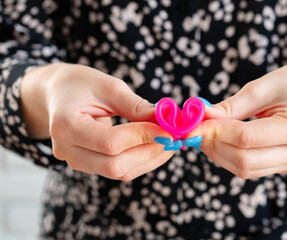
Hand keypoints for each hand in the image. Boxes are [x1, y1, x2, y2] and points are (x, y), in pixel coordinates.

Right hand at [21, 63, 173, 179]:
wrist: (57, 94)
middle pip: (114, 165)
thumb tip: (165, 120)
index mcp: (66, 125)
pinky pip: (118, 170)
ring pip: (119, 172)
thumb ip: (136, 106)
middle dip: (149, 152)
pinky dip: (140, 161)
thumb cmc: (81, 84)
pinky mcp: (87, 165)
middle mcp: (67, 149)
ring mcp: (75, 161)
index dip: (143, 137)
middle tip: (174, 139)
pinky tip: (155, 147)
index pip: (110, 142)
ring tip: (169, 142)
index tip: (168, 130)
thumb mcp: (108, 86)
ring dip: (149, 159)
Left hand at [189, 56, 286, 178]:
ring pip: (244, 169)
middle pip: (243, 160)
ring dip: (218, 154)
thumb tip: (201, 118)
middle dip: (213, 146)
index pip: (245, 138)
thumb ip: (231, 107)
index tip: (190, 126)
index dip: (214, 133)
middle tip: (193, 131)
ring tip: (204, 134)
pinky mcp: (285, 166)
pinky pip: (251, 168)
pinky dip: (230, 156)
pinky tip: (220, 140)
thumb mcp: (263, 86)